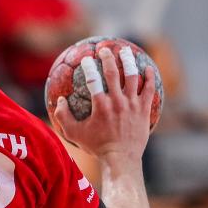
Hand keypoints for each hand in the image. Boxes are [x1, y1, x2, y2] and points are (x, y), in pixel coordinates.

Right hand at [53, 46, 154, 161]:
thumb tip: (59, 101)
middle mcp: (117, 102)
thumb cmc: (96, 147)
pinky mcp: (144, 109)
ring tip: (126, 52)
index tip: (86, 58)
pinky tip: (148, 68)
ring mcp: (132, 105)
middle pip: (113, 72)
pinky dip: (149, 77)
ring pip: (132, 76)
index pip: (92, 79)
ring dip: (129, 61)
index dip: (88, 66)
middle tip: (105, 49)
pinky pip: (149, 89)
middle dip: (108, 57)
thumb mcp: (74, 134)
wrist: (121, 158)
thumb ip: (63, 117)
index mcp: (100, 106)